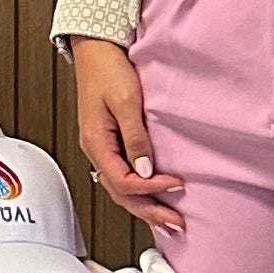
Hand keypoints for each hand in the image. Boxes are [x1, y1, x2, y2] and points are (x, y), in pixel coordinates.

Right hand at [70, 36, 180, 232]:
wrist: (96, 48)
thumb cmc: (108, 69)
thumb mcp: (126, 101)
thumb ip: (136, 137)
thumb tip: (146, 170)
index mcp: (95, 142)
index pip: (124, 181)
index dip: (152, 189)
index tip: (178, 184)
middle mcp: (95, 149)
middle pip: (121, 194)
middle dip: (150, 211)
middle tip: (177, 225)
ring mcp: (100, 146)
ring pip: (120, 188)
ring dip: (144, 205)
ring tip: (168, 219)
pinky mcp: (108, 141)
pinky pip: (121, 175)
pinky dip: (138, 190)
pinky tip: (152, 194)